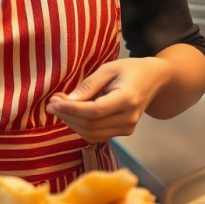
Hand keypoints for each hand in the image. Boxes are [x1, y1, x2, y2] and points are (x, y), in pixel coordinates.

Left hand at [45, 58, 170, 142]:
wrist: (153, 80)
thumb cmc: (129, 69)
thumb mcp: (108, 68)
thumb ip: (88, 85)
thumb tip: (68, 100)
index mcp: (127, 99)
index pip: (94, 111)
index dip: (72, 109)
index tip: (54, 102)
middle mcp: (128, 118)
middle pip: (91, 125)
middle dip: (67, 116)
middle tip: (51, 103)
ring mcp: (127, 128)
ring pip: (92, 134)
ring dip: (72, 123)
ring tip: (58, 107)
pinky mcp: (123, 132)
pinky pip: (97, 135)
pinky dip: (81, 126)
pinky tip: (71, 113)